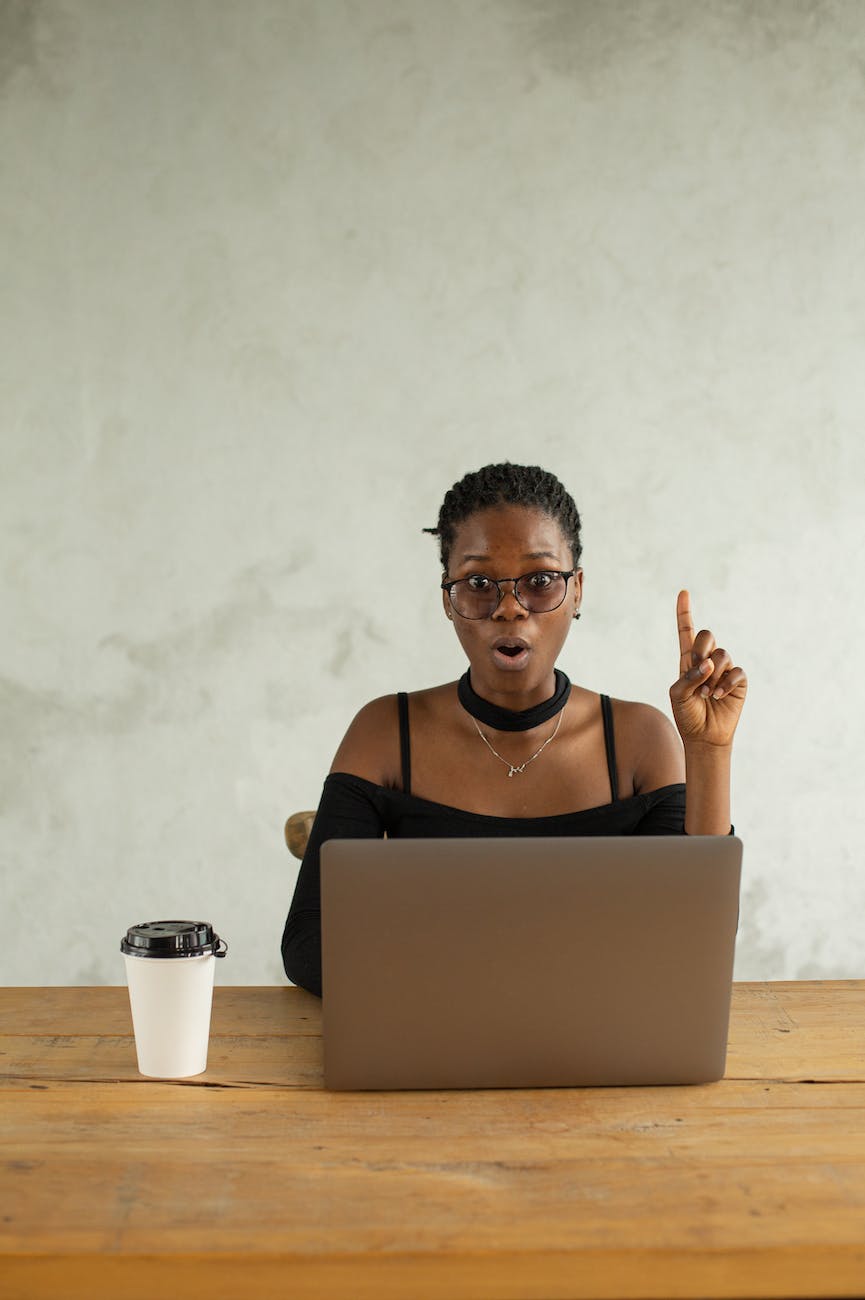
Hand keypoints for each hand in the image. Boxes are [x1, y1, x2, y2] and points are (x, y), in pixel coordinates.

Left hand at [670, 590, 746, 747]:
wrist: (703, 736)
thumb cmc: (687, 715)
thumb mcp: (678, 695)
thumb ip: (689, 676)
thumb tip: (709, 663)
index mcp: (688, 660)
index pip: (686, 632)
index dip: (684, 612)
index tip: (683, 592)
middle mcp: (707, 661)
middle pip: (707, 635)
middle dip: (701, 649)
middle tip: (697, 669)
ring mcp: (724, 670)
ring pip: (722, 655)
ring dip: (712, 675)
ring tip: (705, 693)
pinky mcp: (738, 681)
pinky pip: (736, 672)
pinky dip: (725, 683)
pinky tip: (717, 696)